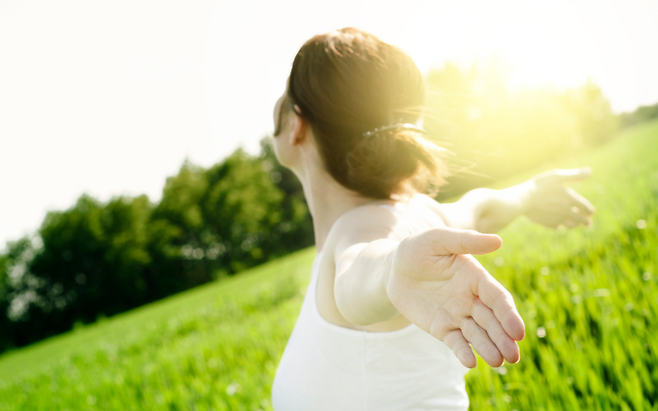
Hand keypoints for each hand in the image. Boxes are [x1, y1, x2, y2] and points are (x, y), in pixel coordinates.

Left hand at [386, 227, 524, 367]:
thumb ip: (465, 241)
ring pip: (478, 334)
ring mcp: (457, 315)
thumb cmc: (417, 249)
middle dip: (504, 338)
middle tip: (513, 355)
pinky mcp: (442, 328)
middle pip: (492, 321)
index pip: (497, 298)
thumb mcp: (437, 239)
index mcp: (475, 277)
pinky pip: (456, 342)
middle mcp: (471, 299)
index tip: (517, 332)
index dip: (509, 315)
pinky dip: (464, 353)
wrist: (392, 270)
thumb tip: (498, 240)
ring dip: (489, 348)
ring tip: (498, 362)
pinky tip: (471, 363)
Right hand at [525, 168, 594, 228]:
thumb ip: (574, 175)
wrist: (524, 199)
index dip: (590, 211)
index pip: (586, 208)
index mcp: (571, 199)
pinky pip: (557, 227)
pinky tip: (558, 225)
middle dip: (586, 222)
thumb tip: (590, 171)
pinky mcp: (548, 223)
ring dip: (575, 225)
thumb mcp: (557, 176)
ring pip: (571, 225)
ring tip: (575, 224)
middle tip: (588, 224)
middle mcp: (567, 211)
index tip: (591, 212)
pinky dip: (559, 225)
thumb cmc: (540, 185)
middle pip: (582, 220)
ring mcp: (558, 218)